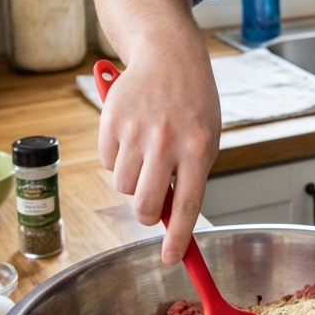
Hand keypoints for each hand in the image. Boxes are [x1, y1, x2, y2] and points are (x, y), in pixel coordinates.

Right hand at [97, 21, 220, 264]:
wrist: (168, 55)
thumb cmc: (192, 101)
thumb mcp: (206, 137)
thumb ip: (190, 175)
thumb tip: (170, 218)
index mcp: (198, 148)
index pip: (186, 205)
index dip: (178, 239)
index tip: (170, 259)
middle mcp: (166, 142)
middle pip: (146, 205)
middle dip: (147, 216)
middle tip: (151, 206)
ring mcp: (136, 131)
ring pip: (123, 186)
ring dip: (132, 181)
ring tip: (146, 153)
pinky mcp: (111, 121)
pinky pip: (107, 162)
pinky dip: (117, 158)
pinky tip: (131, 135)